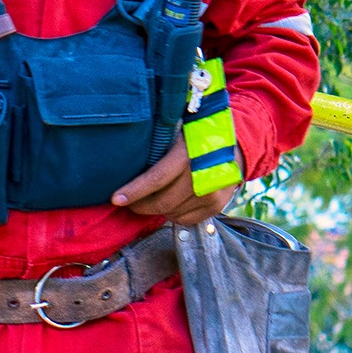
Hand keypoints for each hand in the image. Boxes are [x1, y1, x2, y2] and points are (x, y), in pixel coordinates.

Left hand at [112, 134, 242, 226]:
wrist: (236, 145)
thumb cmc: (196, 136)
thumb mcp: (176, 131)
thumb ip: (157, 144)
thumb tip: (124, 154)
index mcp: (188, 155)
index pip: (156, 178)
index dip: (134, 191)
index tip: (115, 199)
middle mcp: (202, 177)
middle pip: (162, 202)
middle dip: (139, 205)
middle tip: (127, 201)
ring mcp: (212, 195)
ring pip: (172, 213)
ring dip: (156, 210)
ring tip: (150, 199)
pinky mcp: (217, 207)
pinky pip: (186, 220)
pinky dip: (173, 215)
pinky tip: (170, 203)